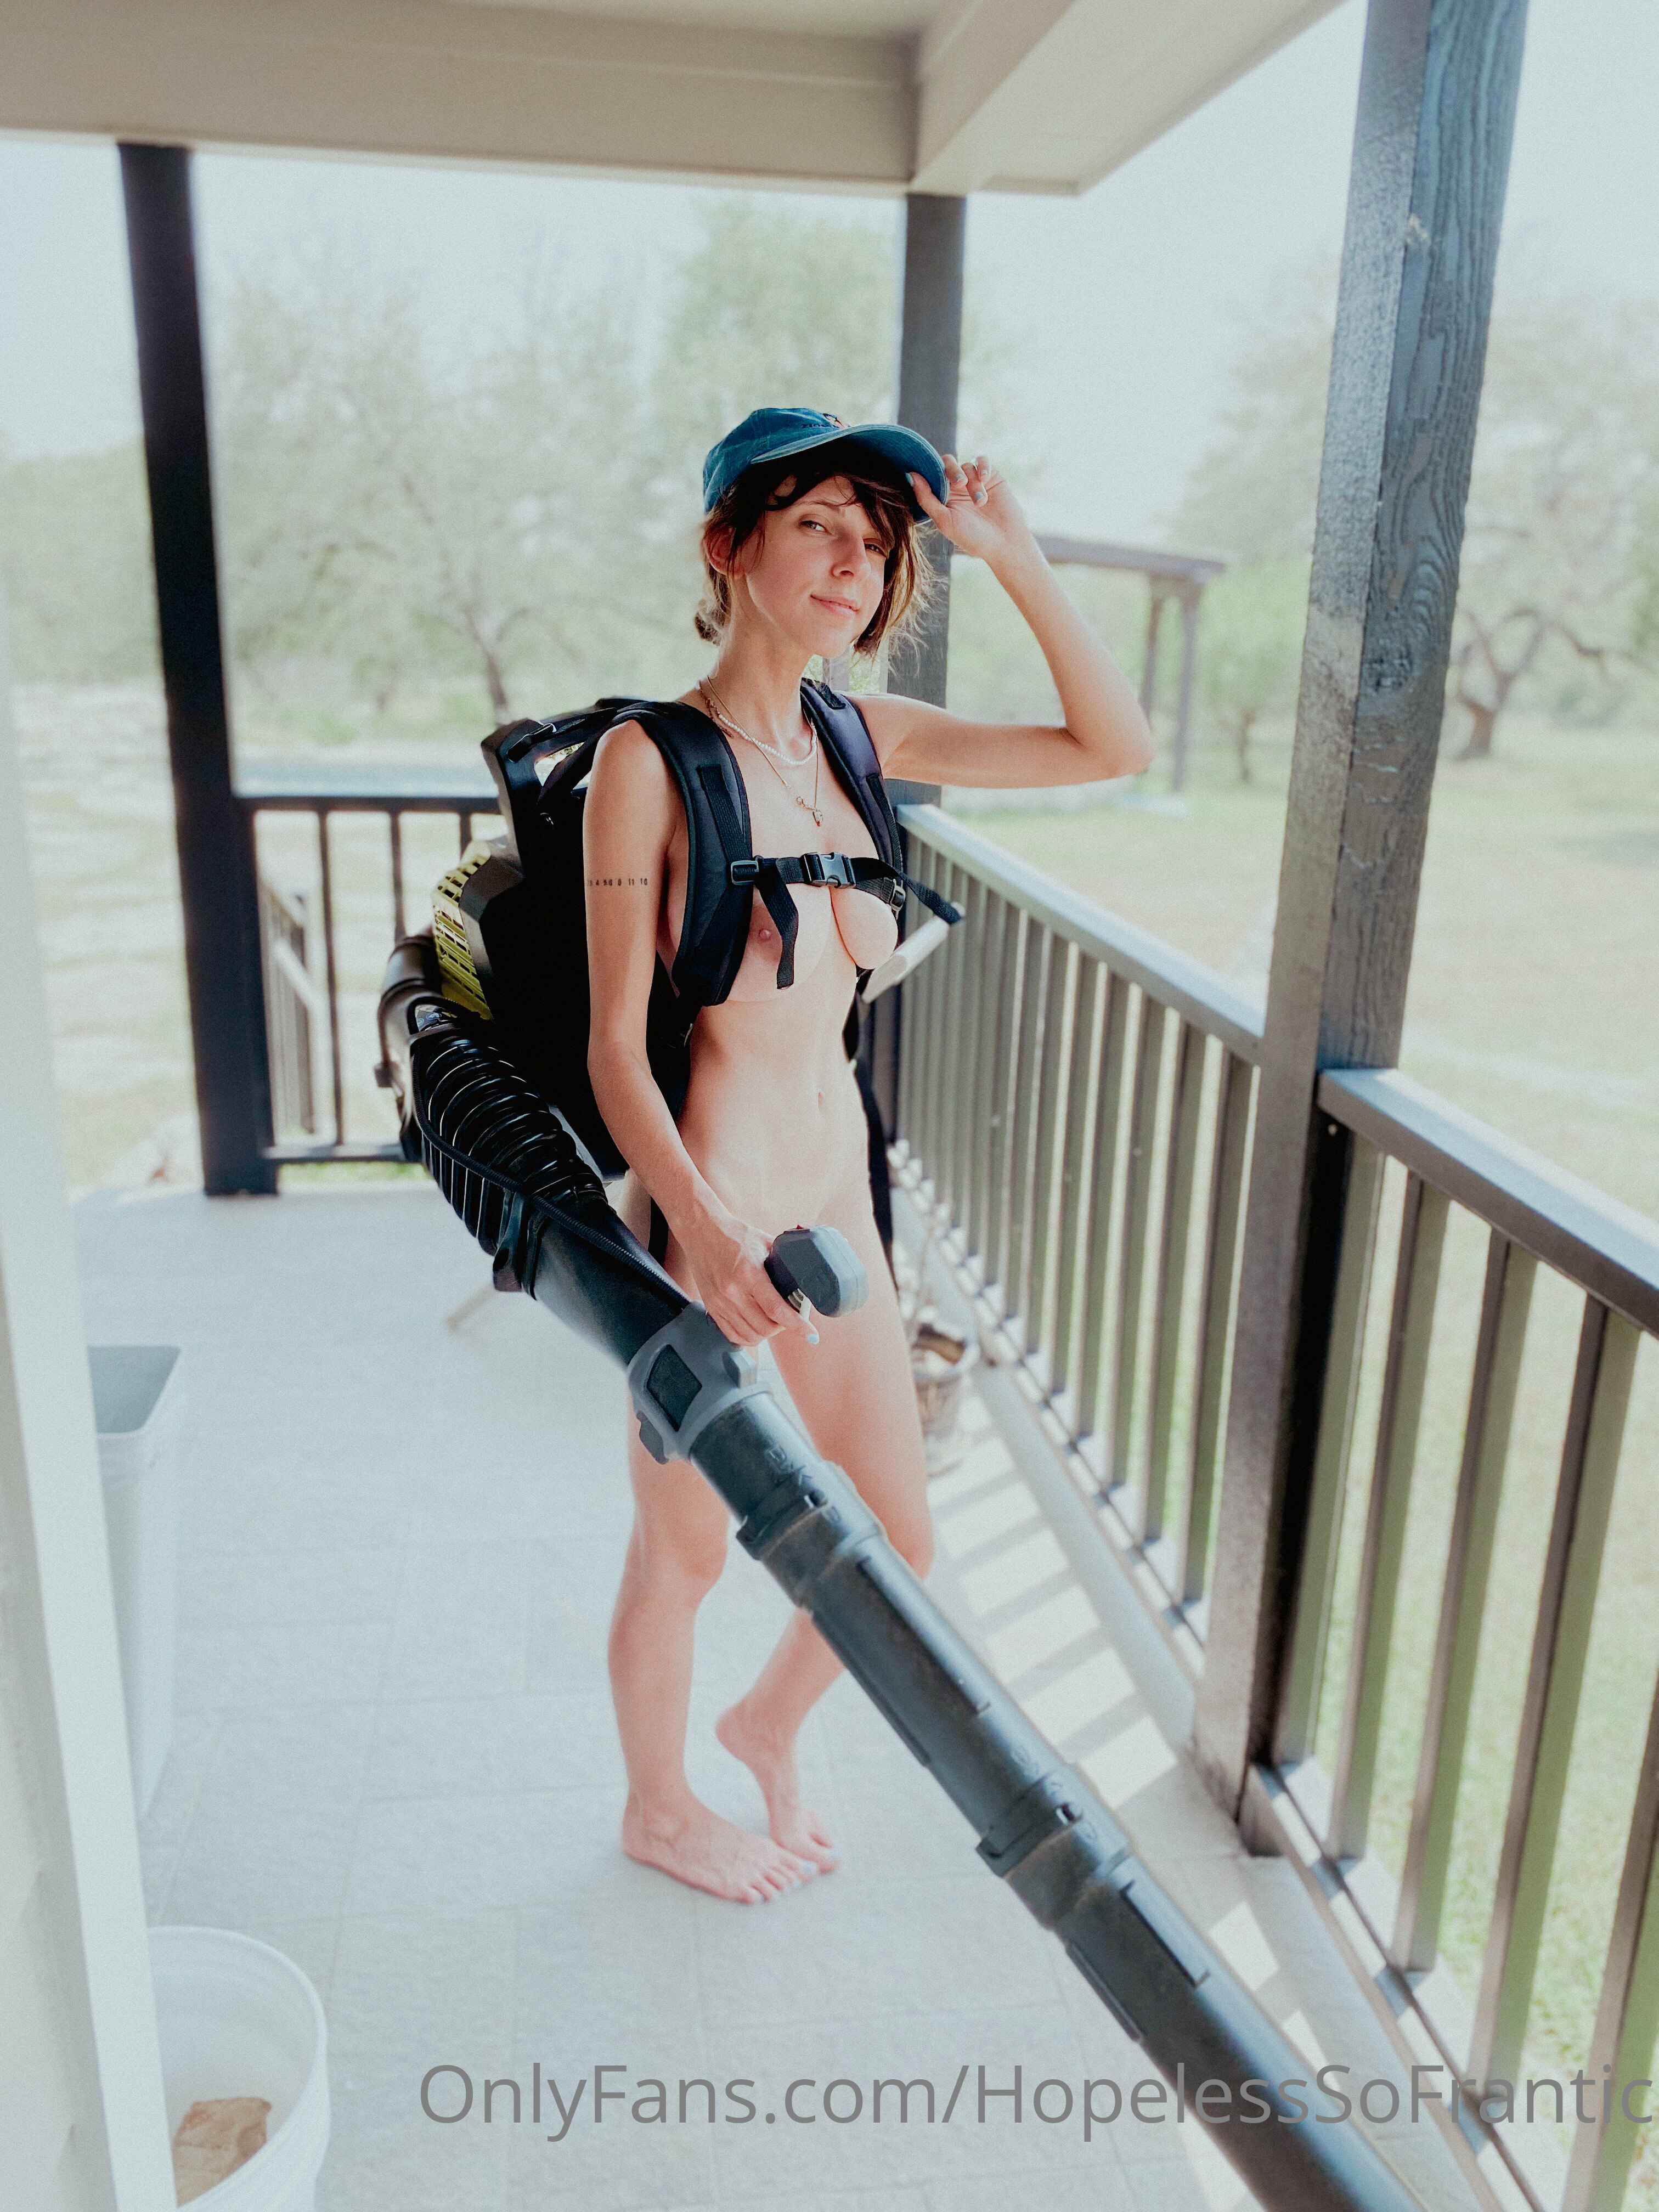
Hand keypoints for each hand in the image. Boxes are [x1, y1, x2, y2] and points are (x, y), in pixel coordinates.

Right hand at [682, 1210, 818, 1348]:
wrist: (701, 1231)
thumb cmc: (734, 1235)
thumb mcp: (765, 1242)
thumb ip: (786, 1259)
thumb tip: (809, 1271)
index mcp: (749, 1273)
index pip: (777, 1309)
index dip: (797, 1326)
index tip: (811, 1335)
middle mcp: (732, 1292)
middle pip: (765, 1328)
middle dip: (783, 1327)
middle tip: (790, 1318)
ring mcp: (720, 1302)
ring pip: (750, 1335)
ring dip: (767, 1333)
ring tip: (773, 1321)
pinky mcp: (711, 1308)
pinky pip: (733, 1335)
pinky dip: (749, 1336)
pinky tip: (756, 1327)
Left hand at [909, 453, 1034, 568]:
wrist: (1005, 543)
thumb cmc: (972, 537)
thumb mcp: (945, 520)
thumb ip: (926, 498)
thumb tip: (910, 475)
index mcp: (942, 497)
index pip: (931, 474)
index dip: (929, 470)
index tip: (930, 471)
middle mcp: (957, 487)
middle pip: (947, 464)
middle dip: (952, 471)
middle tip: (960, 484)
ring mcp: (974, 480)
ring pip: (967, 466)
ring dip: (973, 483)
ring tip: (981, 503)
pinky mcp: (991, 476)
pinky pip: (982, 460)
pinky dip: (983, 466)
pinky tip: (986, 479)